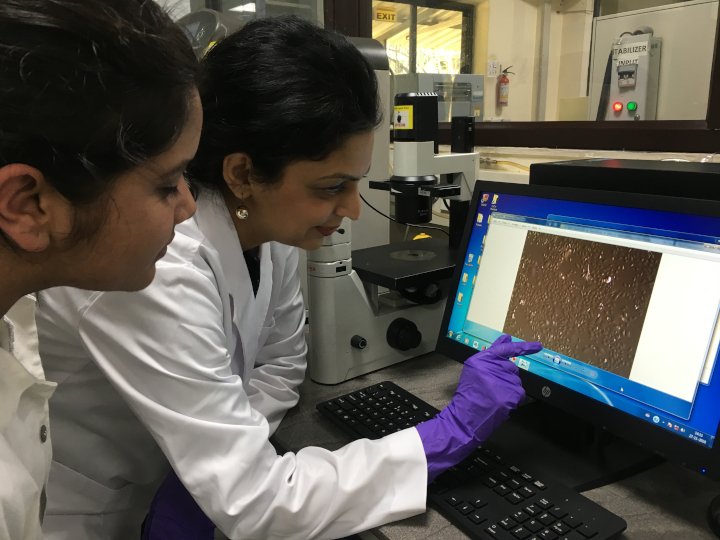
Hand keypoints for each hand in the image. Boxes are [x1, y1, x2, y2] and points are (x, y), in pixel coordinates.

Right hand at [415, 334, 541, 481]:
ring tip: (493, 396)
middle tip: (491, 388)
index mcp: (481, 360)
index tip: (538, 346)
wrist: (465, 418)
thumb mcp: (474, 370)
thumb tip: (507, 339)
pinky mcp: (510, 394)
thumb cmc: (469, 395)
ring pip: (516, 381)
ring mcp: (502, 381)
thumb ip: (492, 354)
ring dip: (509, 388)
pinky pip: (520, 393)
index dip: (524, 347)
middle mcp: (492, 367)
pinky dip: (513, 399)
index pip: (505, 350)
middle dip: (506, 377)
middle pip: (511, 368)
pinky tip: (500, 402)